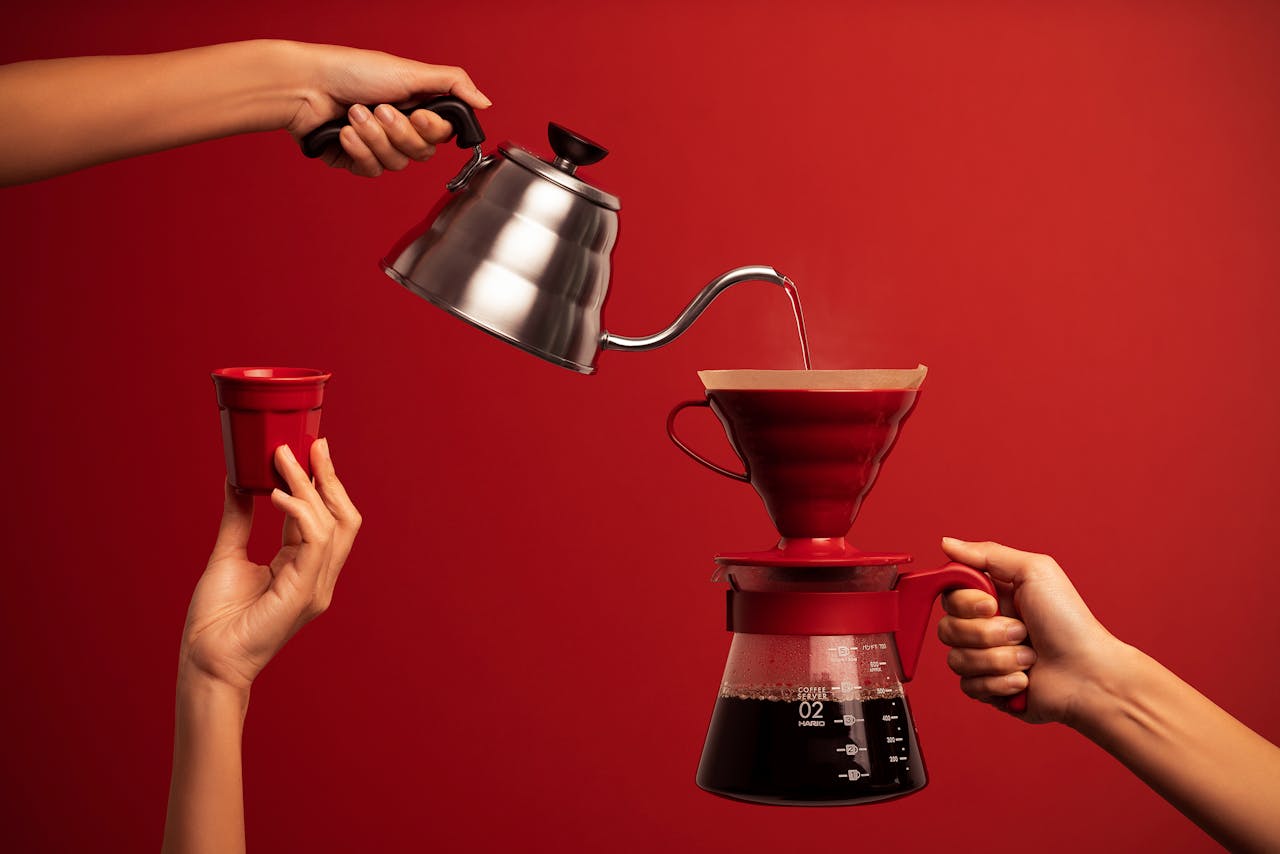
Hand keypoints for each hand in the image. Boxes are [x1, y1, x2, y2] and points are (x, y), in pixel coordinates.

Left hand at [179, 439, 360, 693]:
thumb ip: (239, 518)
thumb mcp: (228, 553)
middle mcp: (319, 576)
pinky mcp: (305, 593)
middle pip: (343, 517)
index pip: (325, 517)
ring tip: (283, 458)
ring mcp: (317, 586)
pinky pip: (315, 541)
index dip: (320, 482)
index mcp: (305, 568)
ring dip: (310, 486)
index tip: (308, 447)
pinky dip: (300, 511)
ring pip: (333, 523)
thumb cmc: (216, 619)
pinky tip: (276, 494)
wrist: (205, 659)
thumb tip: (237, 480)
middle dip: (329, 477)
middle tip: (311, 444)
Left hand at [285, 42, 491, 177]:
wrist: (306, 85)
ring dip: (374, 137)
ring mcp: (377, 146)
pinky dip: (359, 150)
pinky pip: (372, 171)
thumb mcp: (410, 71)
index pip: (441, 135)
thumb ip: (453, 85)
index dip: (431, 129)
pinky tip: (345, 132)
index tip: (419, 113)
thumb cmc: (351, 70)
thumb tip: (485, 103)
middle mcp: (398, 128)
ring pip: (396, 164)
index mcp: (415, 107)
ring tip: (355, 114)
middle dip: (398, 132)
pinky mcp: (355, 161)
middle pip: (420, 153)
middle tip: (380, 108)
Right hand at [937, 538, 1123, 724]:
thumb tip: (947, 543)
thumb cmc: (1069, 622)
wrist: (1089, 674)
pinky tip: (1025, 678)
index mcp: (990, 597)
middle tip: (1023, 631)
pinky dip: (1001, 683)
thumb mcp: (1034, 572)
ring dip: (999, 659)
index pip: (949, 595)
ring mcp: (983, 659)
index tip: (991, 604)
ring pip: (957, 660)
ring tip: (1029, 657)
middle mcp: (982, 626)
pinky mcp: (987, 688)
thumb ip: (987, 553)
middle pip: (947, 629)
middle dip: (988, 634)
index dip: (965, 602)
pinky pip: (969, 686)